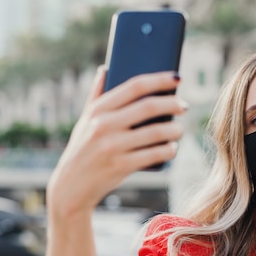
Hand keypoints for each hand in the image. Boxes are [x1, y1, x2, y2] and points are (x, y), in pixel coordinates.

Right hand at [47, 68, 185, 219]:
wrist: (71, 186)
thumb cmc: (82, 149)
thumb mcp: (84, 121)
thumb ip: (95, 95)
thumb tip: (106, 68)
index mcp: (98, 109)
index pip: (134, 86)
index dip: (159, 79)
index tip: (176, 78)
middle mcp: (104, 125)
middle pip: (149, 107)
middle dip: (172, 104)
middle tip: (184, 106)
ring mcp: (113, 146)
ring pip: (156, 132)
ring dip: (175, 129)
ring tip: (180, 129)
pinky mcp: (121, 166)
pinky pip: (154, 154)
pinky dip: (169, 150)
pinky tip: (172, 148)